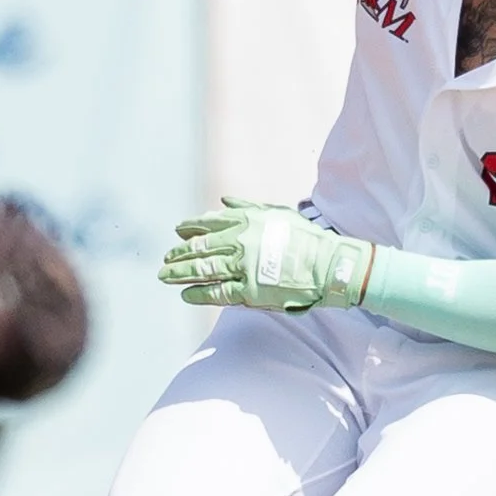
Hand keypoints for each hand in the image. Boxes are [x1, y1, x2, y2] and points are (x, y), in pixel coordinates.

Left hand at [160, 199, 375, 312]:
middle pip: (200, 248)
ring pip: (202, 270)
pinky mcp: (250, 291)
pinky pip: (217, 293)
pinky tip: (186, 295)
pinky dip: (199, 294)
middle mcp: (240, 242)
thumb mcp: (279, 214)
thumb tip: (223, 200)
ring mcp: (244, 267)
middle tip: (166, 259)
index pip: (209, 223)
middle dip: (179, 254)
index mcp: (247, 221)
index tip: (178, 232)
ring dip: (179, 273)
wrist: (330, 265)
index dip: (190, 228)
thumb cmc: (308, 239)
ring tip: (165, 276)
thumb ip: (248, 206)